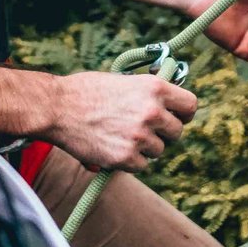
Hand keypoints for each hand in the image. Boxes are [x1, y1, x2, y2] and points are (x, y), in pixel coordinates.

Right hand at [50, 71, 197, 171]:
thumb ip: (148, 93)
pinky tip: (112, 147)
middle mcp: (152, 112)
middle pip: (176, 132)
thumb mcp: (124, 81)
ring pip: (158, 150)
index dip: (183, 112)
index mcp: (154, 88)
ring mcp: (140, 136)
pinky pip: (141, 165)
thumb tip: (169, 105)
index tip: (175, 115)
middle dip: (163, 132)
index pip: (190, 106)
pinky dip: (130, 161)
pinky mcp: (126, 158)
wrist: (57, 107)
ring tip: (120, 135)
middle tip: (142, 129)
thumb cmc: (87, 90)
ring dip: (144, 147)